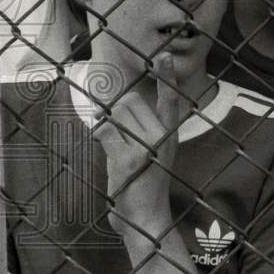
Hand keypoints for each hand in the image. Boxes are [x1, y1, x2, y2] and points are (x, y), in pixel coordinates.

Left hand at [92, 53, 187, 232]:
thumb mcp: (151, 152)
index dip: (167, 76)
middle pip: (129, 101)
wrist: (146, 217)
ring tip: (118, 153)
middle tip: (121, 140)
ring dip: (108, 130)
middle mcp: (163, 136)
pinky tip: (112, 159)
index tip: (162, 55)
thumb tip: (114, 107)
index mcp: (170, 133)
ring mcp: (148, 146)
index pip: (171, 99)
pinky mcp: (131, 158)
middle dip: (116, 114)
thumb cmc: (143, 183)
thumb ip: (141, 128)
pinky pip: (106, 132)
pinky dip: (102, 140)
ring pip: (115, 115)